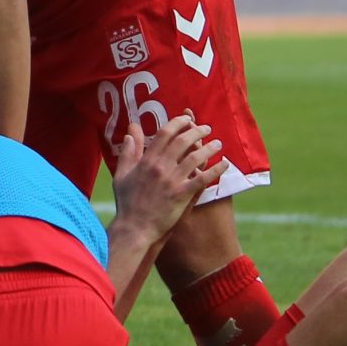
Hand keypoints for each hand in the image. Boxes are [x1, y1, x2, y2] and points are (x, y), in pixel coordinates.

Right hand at [110, 113, 225, 244]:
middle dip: (197, 131)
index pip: (165, 133)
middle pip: (183, 141)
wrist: (135, 227)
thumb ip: (128, 152)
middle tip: (206, 128)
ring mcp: (172, 180)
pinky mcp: (182, 195)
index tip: (187, 118)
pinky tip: (225, 164)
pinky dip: (215, 170)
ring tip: (218, 144)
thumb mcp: (121, 174)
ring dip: (209, 148)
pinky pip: (203, 178)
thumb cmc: (127, 203)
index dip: (178, 122)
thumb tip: (131, 131)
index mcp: (146, 160)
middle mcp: (160, 167)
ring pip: (195, 157)